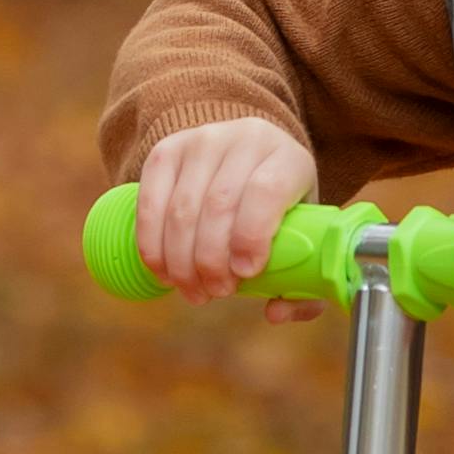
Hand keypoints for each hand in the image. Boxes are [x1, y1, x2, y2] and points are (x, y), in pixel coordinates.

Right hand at [132, 117, 318, 301]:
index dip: (252, 236)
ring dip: (181, 261)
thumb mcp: (302, 236)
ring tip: (192, 289)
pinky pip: (150, 203)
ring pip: (181, 209)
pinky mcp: (166, 151)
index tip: (246, 273)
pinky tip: (164, 271)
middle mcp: (245, 140)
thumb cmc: (279, 209)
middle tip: (217, 292)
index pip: (266, 192)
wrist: (247, 156)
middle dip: (211, 261)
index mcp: (288, 159)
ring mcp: (201, 141)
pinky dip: (152, 244)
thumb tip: (275, 313)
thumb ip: (302, 284)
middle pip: (218, 205)